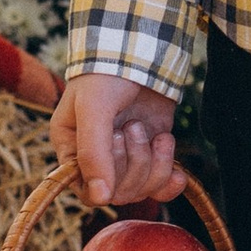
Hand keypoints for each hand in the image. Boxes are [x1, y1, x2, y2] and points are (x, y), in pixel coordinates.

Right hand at [50, 73, 184, 203]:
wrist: (141, 51)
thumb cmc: (107, 75)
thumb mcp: (93, 108)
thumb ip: (93, 152)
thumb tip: (101, 199)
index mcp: (72, 149)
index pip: (87, 191)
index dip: (106, 179)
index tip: (115, 144)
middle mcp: (97, 158)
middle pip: (119, 192)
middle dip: (133, 162)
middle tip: (134, 126)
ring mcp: (127, 156)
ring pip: (142, 189)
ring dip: (153, 164)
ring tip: (152, 132)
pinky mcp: (152, 152)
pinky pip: (160, 184)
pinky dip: (170, 180)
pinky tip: (178, 172)